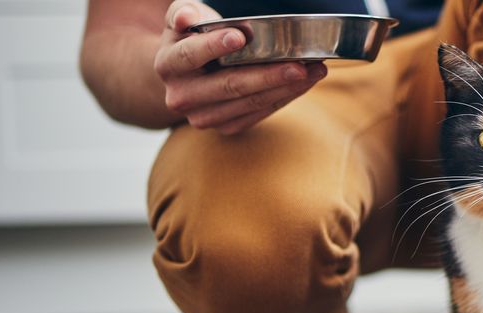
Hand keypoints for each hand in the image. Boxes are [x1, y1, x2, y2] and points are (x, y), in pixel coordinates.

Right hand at [154, 0, 326, 134]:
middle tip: (299, 66)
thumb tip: (187, 18)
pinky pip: (259, 114)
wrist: (185, 77)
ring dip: (286, 88)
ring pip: (250, 103)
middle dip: (268, 75)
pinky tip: (305, 84)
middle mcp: (182, 96)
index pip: (190, 55)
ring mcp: (204, 117)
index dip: (214, 46)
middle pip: (229, 86)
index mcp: (168, 64)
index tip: (240, 36)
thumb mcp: (185, 20)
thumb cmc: (192, 39)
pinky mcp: (226, 128)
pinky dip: (285, 98)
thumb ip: (185, 13)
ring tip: (314, 71)